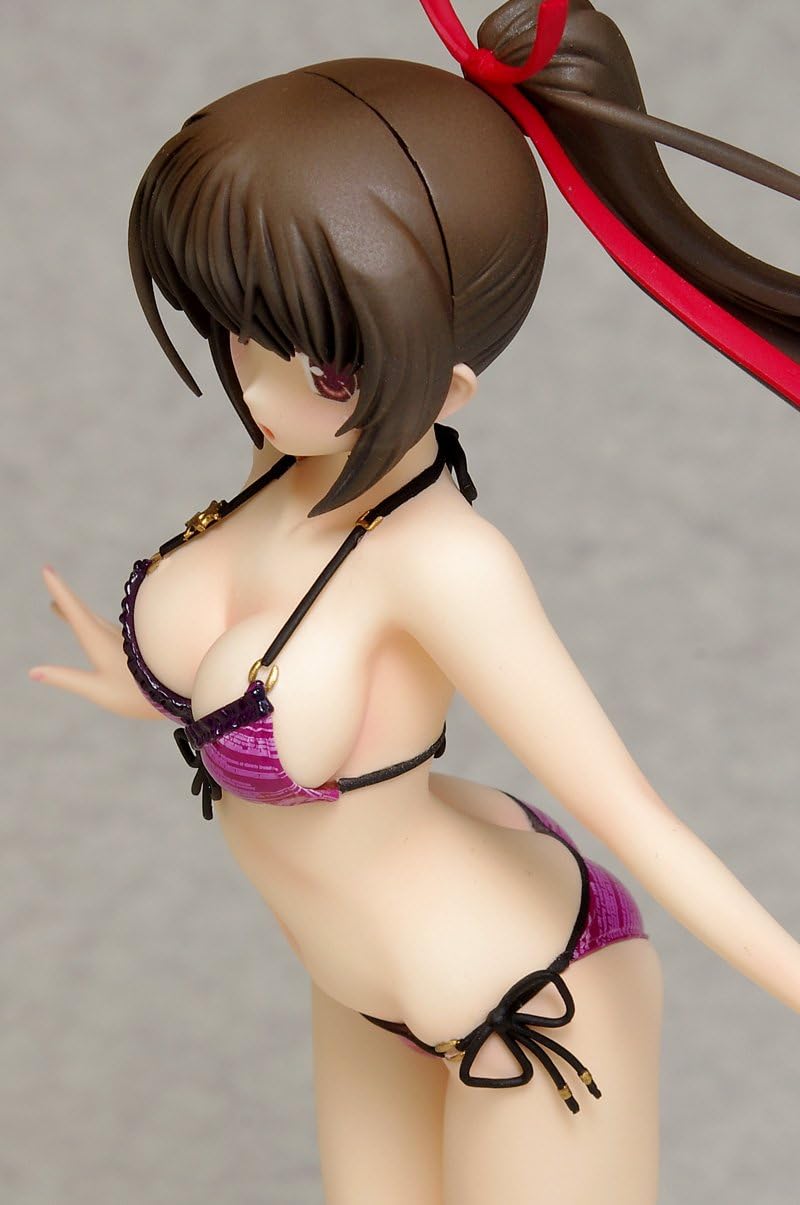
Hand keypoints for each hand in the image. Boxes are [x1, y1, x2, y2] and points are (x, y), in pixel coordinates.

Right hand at [30, 567, 160, 718]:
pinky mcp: (134, 648)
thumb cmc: (136, 696)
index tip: (47, 570)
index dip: (59, 590)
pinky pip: (108, 628)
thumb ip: (65, 678)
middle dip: (64, 599)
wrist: (180, 692)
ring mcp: (124, 640)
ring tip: (62, 608)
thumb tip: (34, 672)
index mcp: (97, 640)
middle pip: (82, 611)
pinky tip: (100, 630)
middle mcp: (111, 634)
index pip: (73, 610)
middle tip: (49, 582)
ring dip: (76, 611)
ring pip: (95, 619)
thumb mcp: (96, 689)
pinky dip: (94, 623)